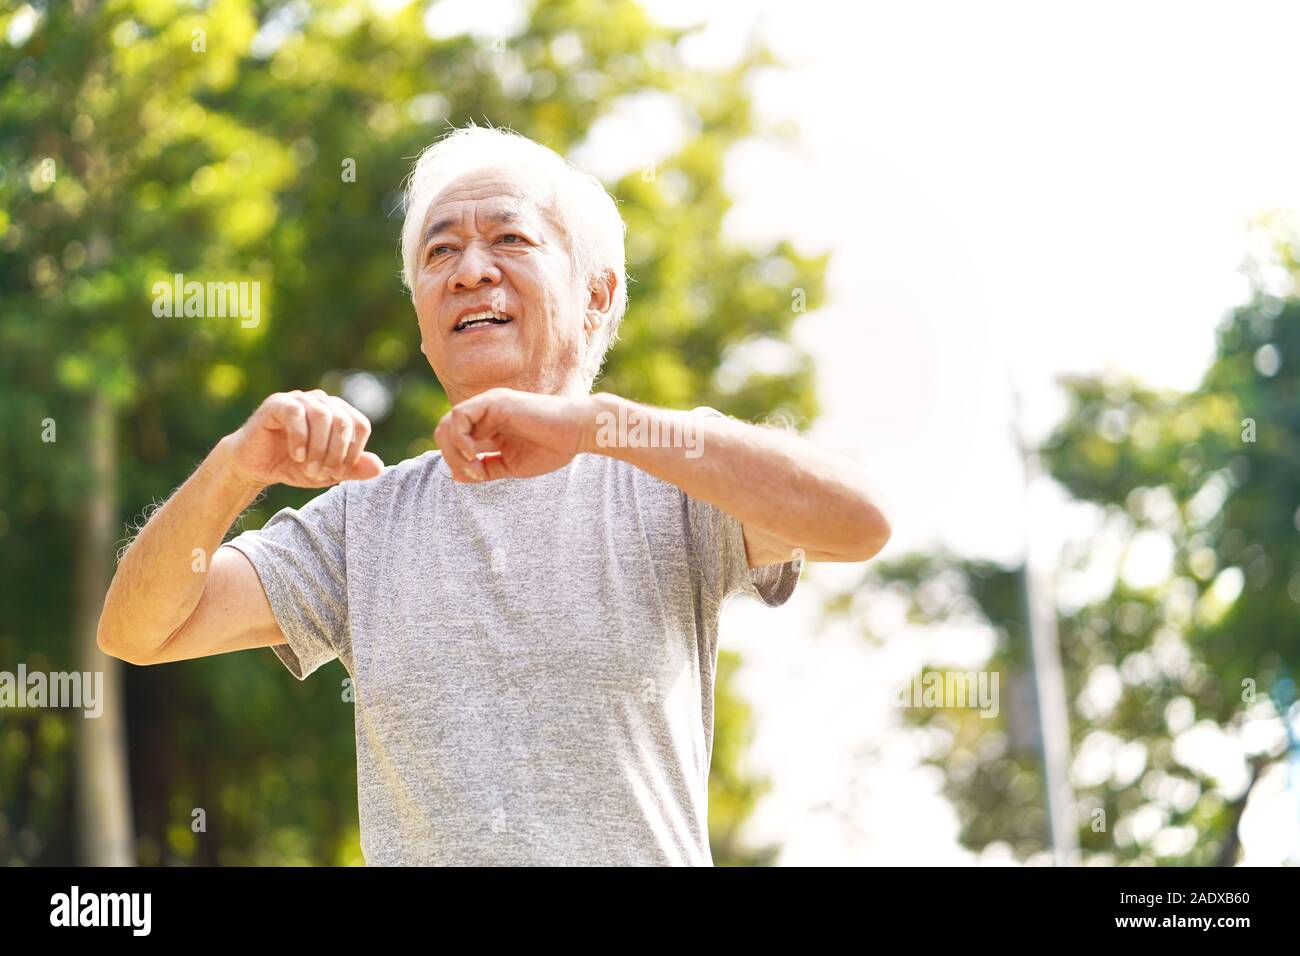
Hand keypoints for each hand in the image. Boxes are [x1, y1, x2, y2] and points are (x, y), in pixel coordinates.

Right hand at [223, 389, 384, 489]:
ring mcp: (299, 399)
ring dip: (319, 448)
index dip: (353, 452)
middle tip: (323, 474)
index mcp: (338, 413)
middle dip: (336, 453)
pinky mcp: (277, 403)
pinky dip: (300, 438)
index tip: (337, 473)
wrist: (255, 466)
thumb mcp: (328, 473)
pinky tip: (296, 456)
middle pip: (343, 421)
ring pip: (323, 416)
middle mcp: (322, 401)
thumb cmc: (294, 466)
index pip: (360, 425)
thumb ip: (353, 469)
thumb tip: (379, 467)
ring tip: (309, 467)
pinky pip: (296, 414)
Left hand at [434, 388, 590, 482]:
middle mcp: (484, 412)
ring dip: (453, 450)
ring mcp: (488, 404)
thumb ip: (485, 469)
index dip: (455, 460)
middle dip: (450, 456)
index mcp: (488, 425)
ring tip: (473, 464)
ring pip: (447, 424)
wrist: (577, 432)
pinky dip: (459, 438)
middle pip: (444, 430)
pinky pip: (459, 416)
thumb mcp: (511, 466)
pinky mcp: (493, 401)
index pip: (453, 439)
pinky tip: (474, 453)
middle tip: (473, 473)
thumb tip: (455, 476)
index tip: (476, 476)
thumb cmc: (551, 448)